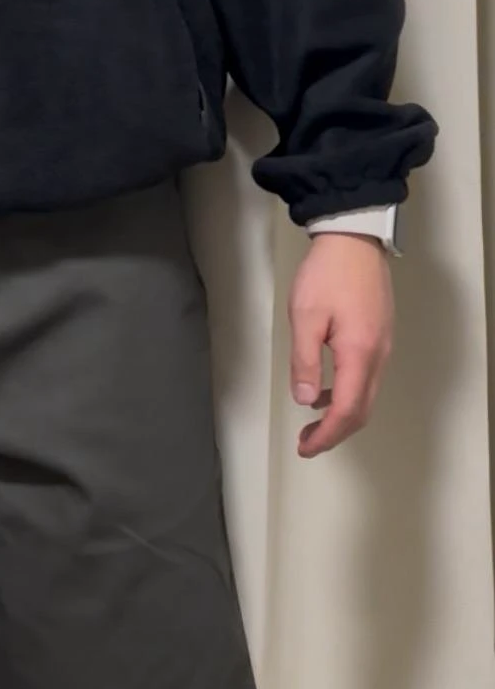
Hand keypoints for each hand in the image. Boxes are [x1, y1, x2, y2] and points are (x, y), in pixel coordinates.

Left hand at [288, 233, 393, 457]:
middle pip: (362, 410)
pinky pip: (368, 379)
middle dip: (335, 432)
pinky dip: (348, 395)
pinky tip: (325, 391)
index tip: (305, 448)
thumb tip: (307, 400)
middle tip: (306, 443)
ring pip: (367, 396)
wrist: (354, 240)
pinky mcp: (380, 337)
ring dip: (341, 415)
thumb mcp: (305, 317)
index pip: (347, 409)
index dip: (327, 435)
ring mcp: (383, 347)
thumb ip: (305, 361)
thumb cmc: (326, 275)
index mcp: (359, 353)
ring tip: (311, 424)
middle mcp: (378, 356)